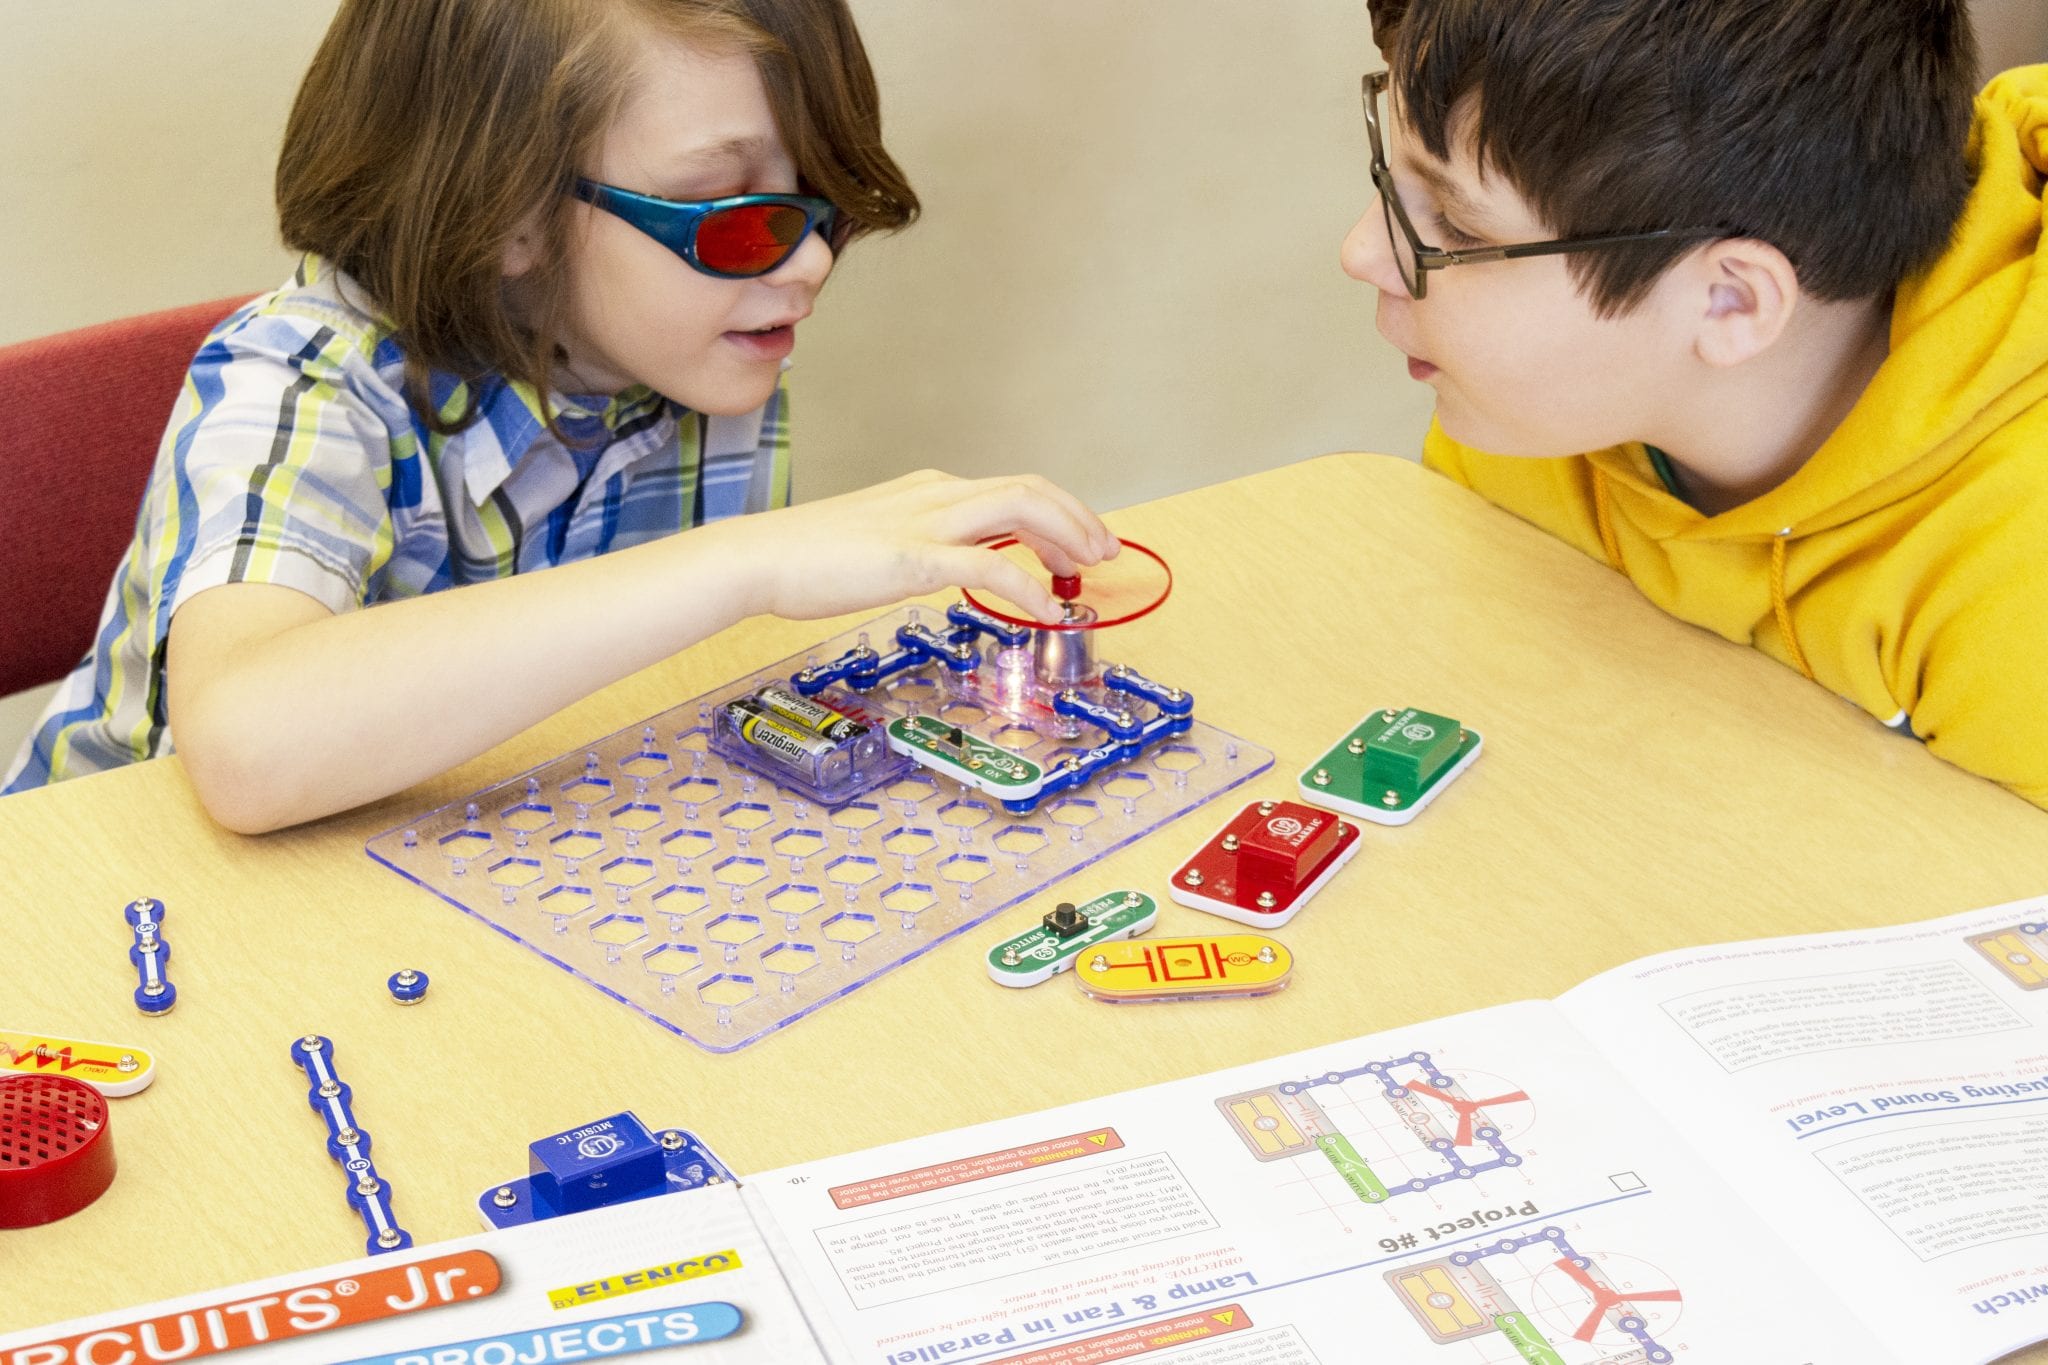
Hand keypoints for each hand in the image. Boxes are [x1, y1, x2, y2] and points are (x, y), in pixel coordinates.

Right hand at [725, 470, 1118, 622]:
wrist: (758, 558)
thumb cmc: (807, 557)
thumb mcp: (877, 540)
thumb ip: (919, 544)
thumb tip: (950, 565)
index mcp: (928, 489)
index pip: (1012, 487)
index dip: (1059, 511)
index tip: (1082, 542)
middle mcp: (934, 494)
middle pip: (1030, 488)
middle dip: (1078, 518)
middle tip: (1104, 553)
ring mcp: (925, 522)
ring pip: (1020, 507)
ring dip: (1066, 537)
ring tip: (1088, 571)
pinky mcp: (912, 558)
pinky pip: (989, 564)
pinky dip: (1027, 584)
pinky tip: (1045, 609)